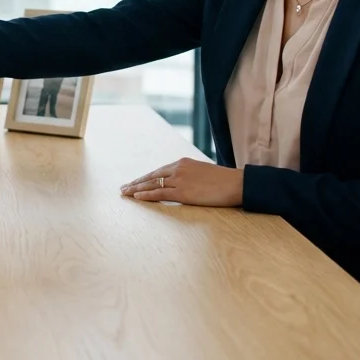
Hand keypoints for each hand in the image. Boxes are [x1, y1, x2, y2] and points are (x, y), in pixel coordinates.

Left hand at [119, 158, 242, 206]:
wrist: (236, 183)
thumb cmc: (223, 181)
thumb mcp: (203, 172)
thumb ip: (190, 176)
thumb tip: (183, 184)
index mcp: (183, 163)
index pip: (159, 171)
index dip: (145, 178)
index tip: (135, 182)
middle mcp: (178, 169)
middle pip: (152, 176)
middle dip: (136, 182)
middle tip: (123, 188)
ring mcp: (180, 180)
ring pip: (153, 185)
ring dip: (136, 189)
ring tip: (125, 193)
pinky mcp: (183, 193)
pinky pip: (160, 194)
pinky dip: (146, 195)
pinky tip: (137, 197)